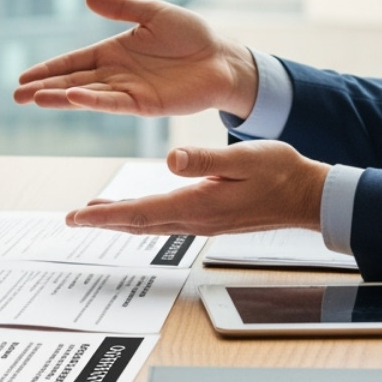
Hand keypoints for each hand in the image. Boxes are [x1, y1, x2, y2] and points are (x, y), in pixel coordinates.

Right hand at [12, 0, 257, 117]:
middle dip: (44, 88)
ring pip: (87, 95)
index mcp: (113, 52)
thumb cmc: (191, 35)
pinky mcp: (145, 104)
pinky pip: (114, 103)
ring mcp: (129, 91)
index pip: (73, 62)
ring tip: (34, 99)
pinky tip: (73, 98)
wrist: (222, 57)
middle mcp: (116, 74)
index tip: (23, 78)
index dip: (48, 69)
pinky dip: (92, 101)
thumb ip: (121, 7)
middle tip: (16, 96)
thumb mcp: (152, 13)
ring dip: (61, 97)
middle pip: (72, 82)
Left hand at [64, 141, 328, 235]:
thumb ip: (205, 159)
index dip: (105, 215)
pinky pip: (167, 220)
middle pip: (138, 223)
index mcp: (198, 205)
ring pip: (151, 223)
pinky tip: (138, 210)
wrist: (307, 197)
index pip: (140, 213)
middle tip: (73, 219)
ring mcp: (203, 221)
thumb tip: (170, 160)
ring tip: (96, 213)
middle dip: (103, 220)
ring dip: (121, 219)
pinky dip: (144, 216)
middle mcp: (195, 219)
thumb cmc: (280, 173)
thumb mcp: (243, 158)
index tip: (77, 216)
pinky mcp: (211, 218)